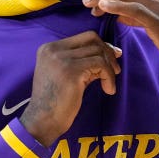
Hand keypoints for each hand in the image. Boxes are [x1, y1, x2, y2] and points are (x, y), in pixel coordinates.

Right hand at [20, 31, 121, 146]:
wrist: (42, 121)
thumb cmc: (56, 102)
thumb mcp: (68, 75)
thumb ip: (83, 62)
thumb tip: (112, 52)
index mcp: (49, 48)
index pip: (84, 37)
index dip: (101, 46)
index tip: (112, 59)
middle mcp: (54, 49)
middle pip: (92, 39)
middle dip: (108, 53)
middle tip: (115, 70)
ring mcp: (62, 58)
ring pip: (98, 52)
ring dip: (110, 68)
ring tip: (109, 84)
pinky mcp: (72, 70)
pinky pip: (100, 65)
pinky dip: (109, 77)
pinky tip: (108, 90)